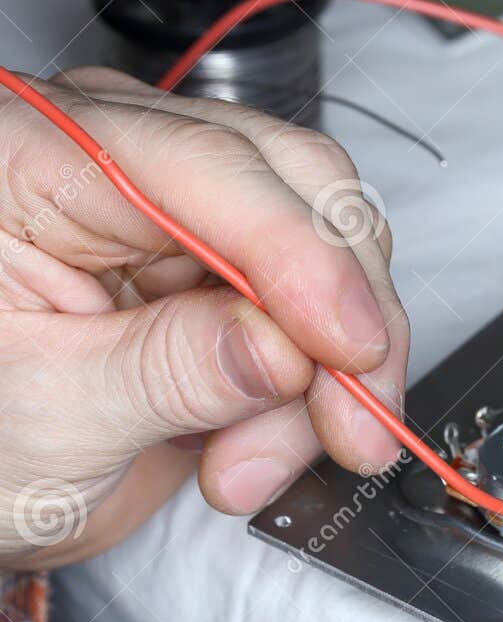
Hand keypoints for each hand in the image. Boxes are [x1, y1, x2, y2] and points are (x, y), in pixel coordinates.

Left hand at [0, 67, 408, 567]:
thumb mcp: (38, 419)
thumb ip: (164, 372)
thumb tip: (286, 351)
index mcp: (28, 156)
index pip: (205, 166)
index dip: (298, 254)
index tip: (351, 349)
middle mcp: (116, 153)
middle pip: (295, 187)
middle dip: (340, 315)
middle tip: (350, 426)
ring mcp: (180, 205)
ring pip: (332, 249)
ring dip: (330, 369)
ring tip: (252, 468)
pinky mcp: (226, 262)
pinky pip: (325, 302)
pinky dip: (321, 381)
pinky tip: (257, 446)